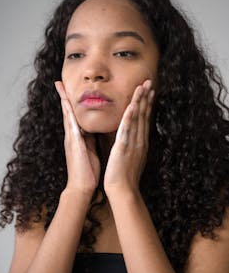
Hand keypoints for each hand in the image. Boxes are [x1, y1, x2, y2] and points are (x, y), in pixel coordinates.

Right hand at [55, 81, 99, 198]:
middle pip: (67, 112)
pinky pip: (71, 125)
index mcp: (77, 137)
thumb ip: (89, 139)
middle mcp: (71, 136)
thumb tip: (92, 129)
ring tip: (60, 87)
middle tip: (59, 82)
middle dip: (63, 97)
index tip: (68, 90)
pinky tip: (67, 104)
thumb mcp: (90, 150)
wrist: (82, 187)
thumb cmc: (87, 170)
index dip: (71, 103)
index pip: (73, 116)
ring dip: (64, 101)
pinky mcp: (74, 144)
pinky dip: (69, 114)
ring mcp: (71, 139)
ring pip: (67, 115)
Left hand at [104, 79, 154, 195]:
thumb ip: (133, 145)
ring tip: (142, 87)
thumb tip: (133, 136)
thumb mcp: (132, 157)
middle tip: (149, 82)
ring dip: (140, 102)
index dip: (147, 104)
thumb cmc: (125, 176)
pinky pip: (126, 130)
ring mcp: (133, 144)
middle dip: (146, 97)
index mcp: (140, 142)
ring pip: (137, 119)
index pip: (144, 119)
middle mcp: (140, 141)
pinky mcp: (123, 148)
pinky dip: (129, 118)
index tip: (149, 91)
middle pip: (143, 115)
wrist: (123, 190)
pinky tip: (132, 107)